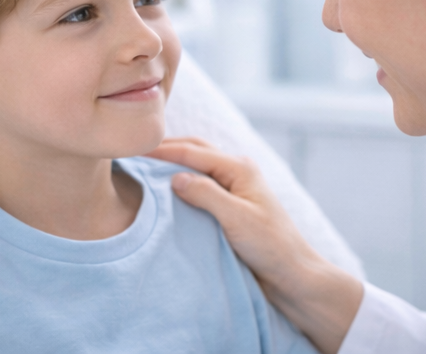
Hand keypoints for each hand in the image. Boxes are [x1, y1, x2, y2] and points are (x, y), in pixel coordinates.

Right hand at [149, 136, 362, 352]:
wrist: (294, 278)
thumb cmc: (271, 248)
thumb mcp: (237, 219)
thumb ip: (206, 194)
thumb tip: (174, 176)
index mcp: (239, 168)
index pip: (192, 150)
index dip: (160, 149)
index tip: (131, 147)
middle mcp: (236, 172)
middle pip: (194, 149)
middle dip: (165, 147)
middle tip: (133, 149)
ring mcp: (234, 188)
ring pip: (196, 164)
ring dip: (172, 161)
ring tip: (144, 164)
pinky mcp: (230, 206)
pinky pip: (200, 184)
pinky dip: (180, 179)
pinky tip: (165, 188)